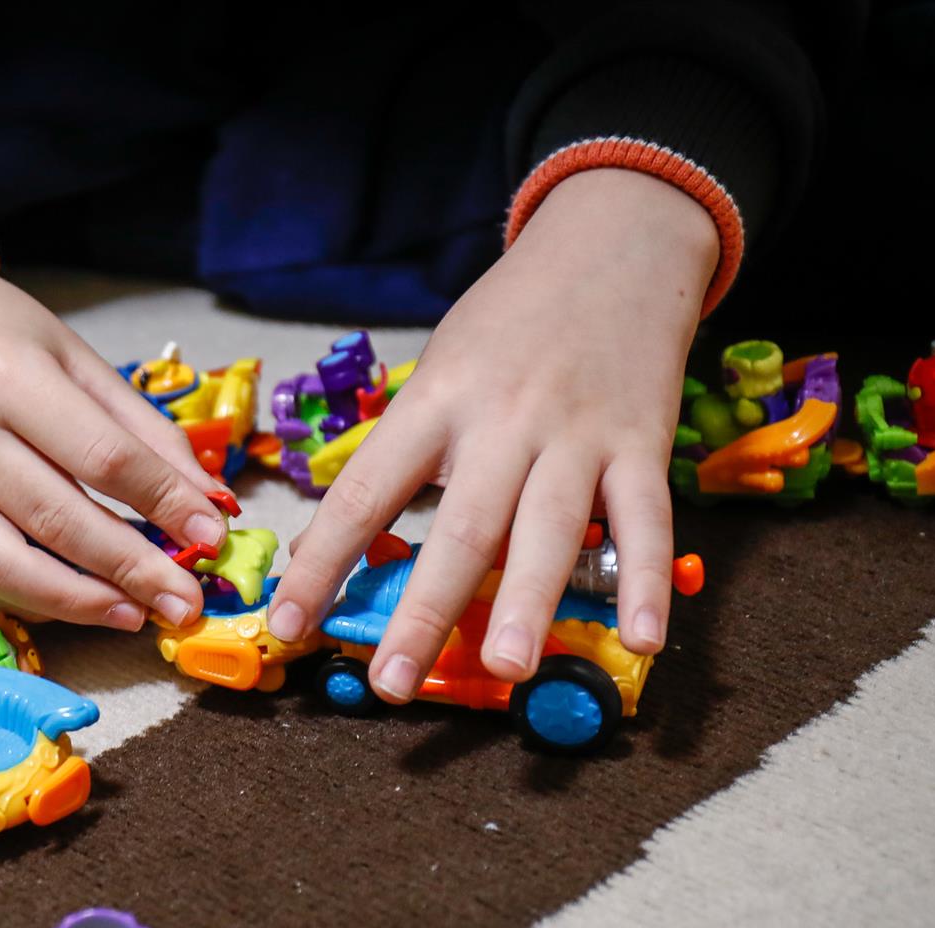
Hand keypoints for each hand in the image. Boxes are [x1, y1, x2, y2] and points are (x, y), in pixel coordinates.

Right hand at [0, 236, 226, 629]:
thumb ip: (141, 429)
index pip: (102, 457)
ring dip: (76, 603)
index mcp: (6, 376)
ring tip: (132, 614)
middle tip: (184, 602)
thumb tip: (206, 502)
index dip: (164, 503)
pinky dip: (26, 599)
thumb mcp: (74, 357)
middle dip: (131, 570)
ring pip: (1, 567)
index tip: (211, 536)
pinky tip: (73, 601)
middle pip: (56, 520)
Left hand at [270, 168, 717, 699]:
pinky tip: (643, 639)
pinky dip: (647, 581)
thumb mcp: (437, 371)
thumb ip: (400, 456)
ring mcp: (578, 434)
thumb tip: (333, 548)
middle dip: (424, 610)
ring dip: (530, 603)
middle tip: (391, 681)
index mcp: (435, 403)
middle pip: (460, 526)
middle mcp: (503, 421)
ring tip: (509, 669)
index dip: (322, 563)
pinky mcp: (642, 443)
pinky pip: (645, 521)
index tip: (287, 626)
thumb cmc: (509, 321)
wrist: (615, 238)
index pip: (365, 493)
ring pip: (550, 529)